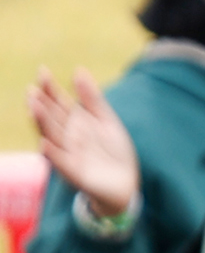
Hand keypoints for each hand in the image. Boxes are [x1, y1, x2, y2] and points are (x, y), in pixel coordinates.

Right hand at [27, 68, 134, 224]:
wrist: (124, 183)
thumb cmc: (112, 151)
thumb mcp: (106, 121)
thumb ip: (92, 99)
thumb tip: (78, 69)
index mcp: (74, 123)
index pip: (58, 103)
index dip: (50, 88)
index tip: (42, 71)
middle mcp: (66, 137)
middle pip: (51, 118)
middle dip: (41, 104)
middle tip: (31, 90)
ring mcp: (68, 154)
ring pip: (52, 137)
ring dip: (42, 123)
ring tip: (33, 108)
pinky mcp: (74, 173)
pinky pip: (61, 162)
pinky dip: (52, 154)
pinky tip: (44, 143)